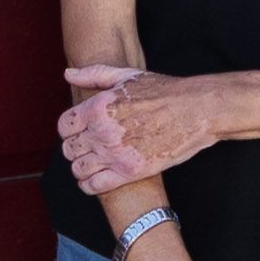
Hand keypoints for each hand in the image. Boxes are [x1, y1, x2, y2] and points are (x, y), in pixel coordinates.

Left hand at [58, 68, 220, 193]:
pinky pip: (94, 186)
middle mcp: (102, 132)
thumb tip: (68, 74)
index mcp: (98, 107)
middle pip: (68, 149)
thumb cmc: (164, 91)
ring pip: (78, 169)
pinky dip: (89, 185)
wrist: (196, 112)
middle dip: (75, 147)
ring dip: (82, 167)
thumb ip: (93, 74)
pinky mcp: (129, 172)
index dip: (69, 129)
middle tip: (88, 147)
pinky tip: (96, 179)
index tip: (79, 130)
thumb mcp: (127, 75)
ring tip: (92, 163)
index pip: (63, 126)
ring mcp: (115, 154)